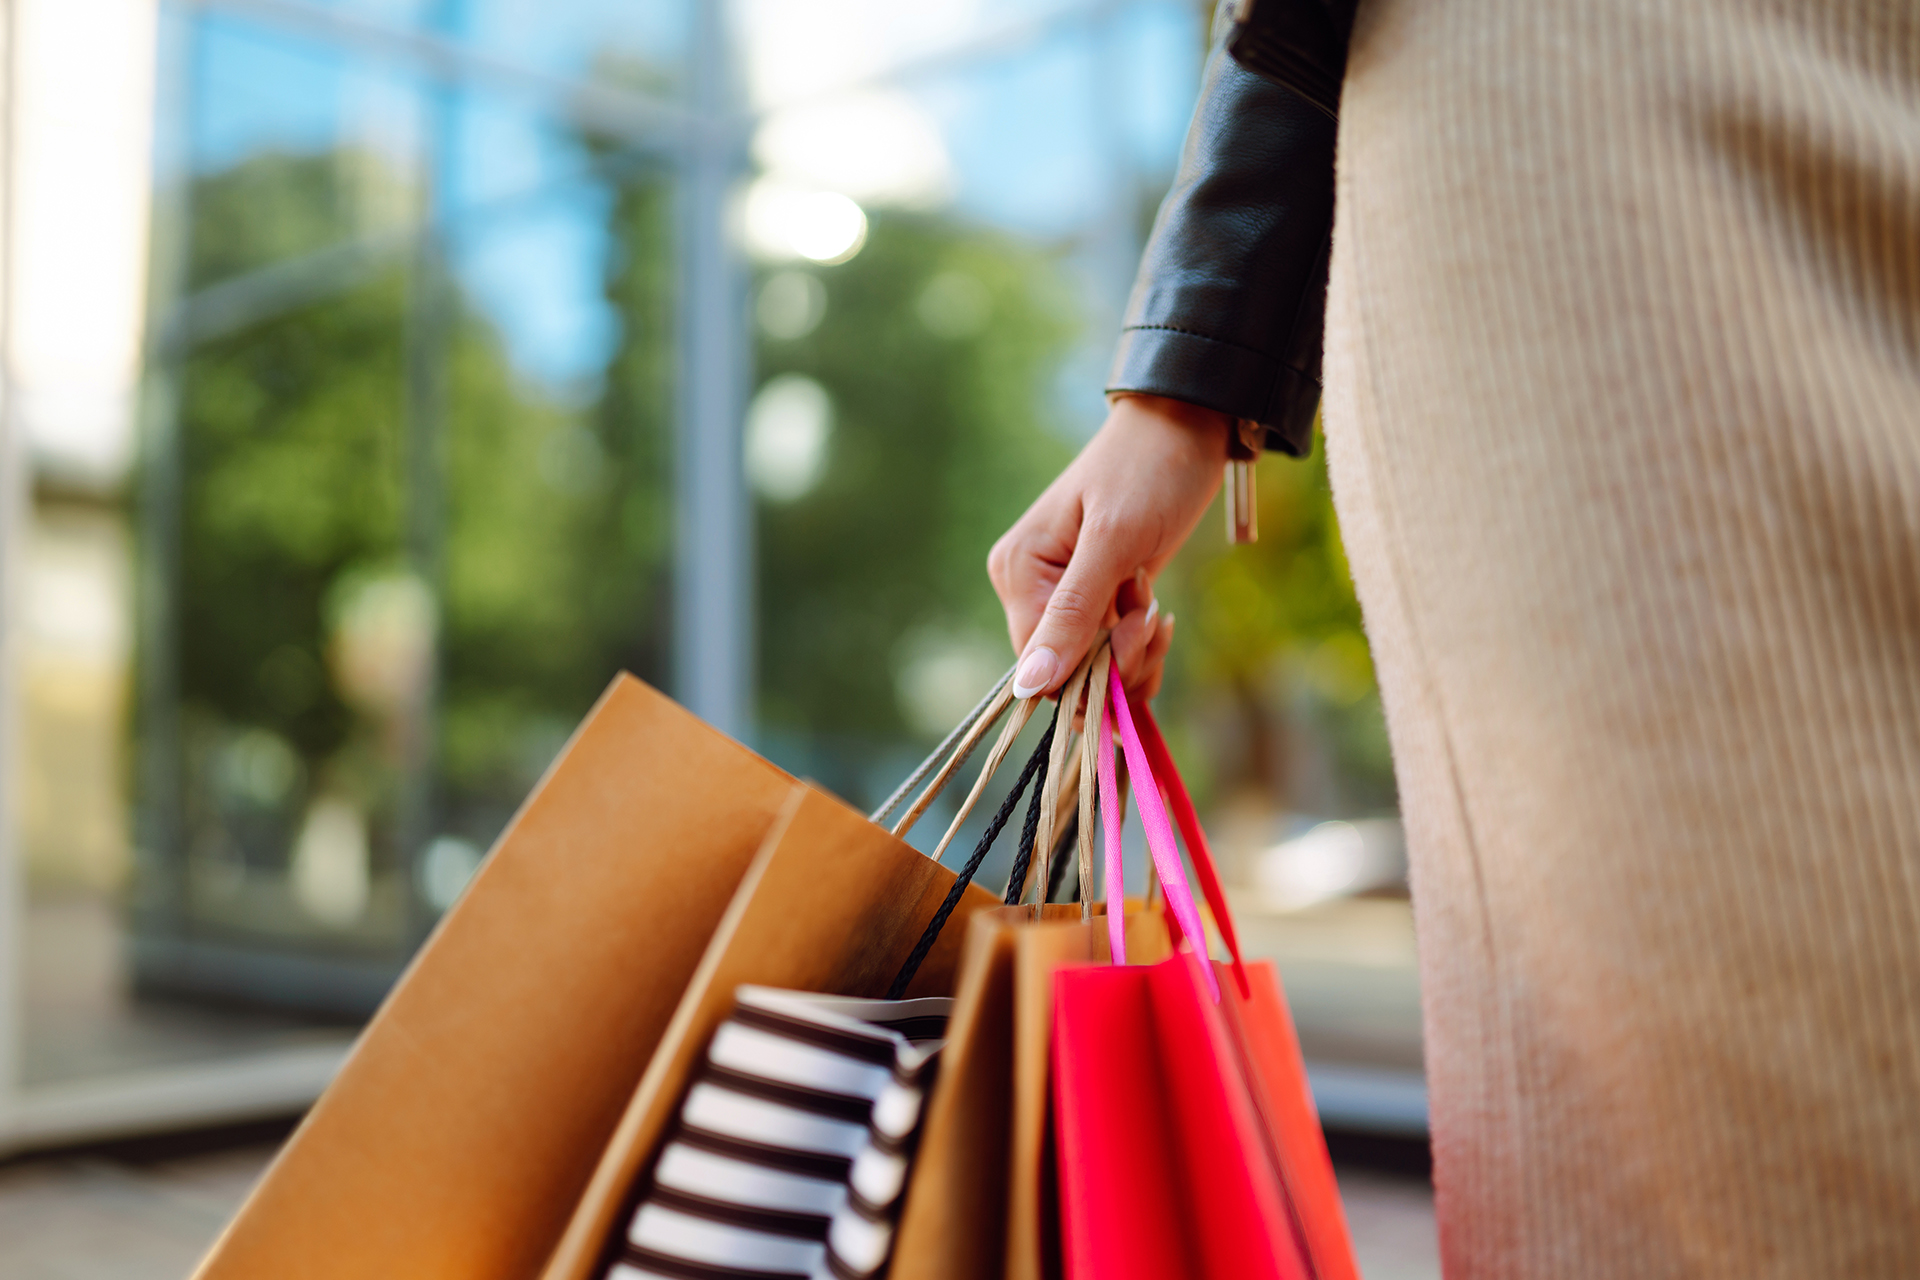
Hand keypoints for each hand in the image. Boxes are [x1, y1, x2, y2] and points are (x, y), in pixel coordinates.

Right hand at [988, 393, 1230, 699]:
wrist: (1187, 426)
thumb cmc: (1150, 470)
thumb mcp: (1114, 541)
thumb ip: (1072, 614)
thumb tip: (1027, 686)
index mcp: (1018, 572)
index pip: (1040, 664)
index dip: (1091, 667)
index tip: (1138, 628)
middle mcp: (1030, 589)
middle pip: (1068, 672)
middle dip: (1120, 658)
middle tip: (1152, 612)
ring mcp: (1063, 597)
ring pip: (1094, 668)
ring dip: (1137, 652)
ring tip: (1157, 606)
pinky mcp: (1096, 600)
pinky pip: (1110, 653)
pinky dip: (1141, 646)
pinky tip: (1157, 614)